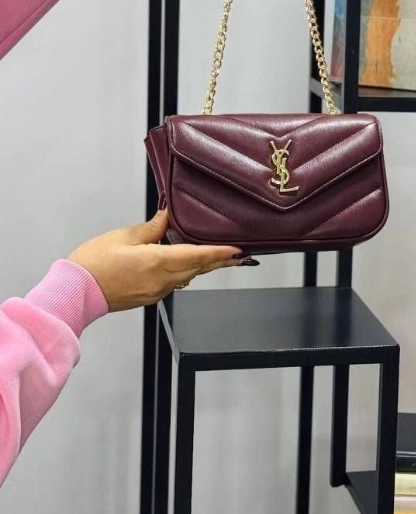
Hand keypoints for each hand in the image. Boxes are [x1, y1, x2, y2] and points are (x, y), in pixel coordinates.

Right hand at [67, 210, 255, 310]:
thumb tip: (168, 217)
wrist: (76, 293)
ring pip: (188, 276)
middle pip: (198, 269)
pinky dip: (186, 272)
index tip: (238, 250)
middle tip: (241, 256)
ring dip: (204, 266)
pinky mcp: (149, 296)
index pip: (197, 256)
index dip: (220, 253)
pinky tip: (189, 264)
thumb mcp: (123, 237)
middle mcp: (162, 280)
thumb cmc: (93, 264)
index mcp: (157, 262)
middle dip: (220, 261)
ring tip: (221, 258)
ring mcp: (156, 291)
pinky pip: (174, 282)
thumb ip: (151, 228)